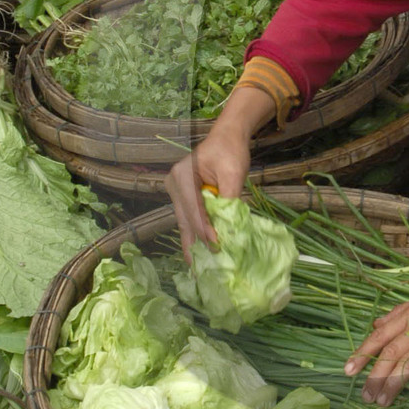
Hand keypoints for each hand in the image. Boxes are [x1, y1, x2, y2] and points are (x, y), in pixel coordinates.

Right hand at [165, 86, 272, 256]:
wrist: (227, 137)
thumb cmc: (231, 151)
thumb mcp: (234, 173)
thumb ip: (229, 200)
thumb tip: (229, 229)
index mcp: (182, 176)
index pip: (194, 209)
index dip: (205, 230)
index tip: (217, 247)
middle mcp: (174, 184)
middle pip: (185, 219)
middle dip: (194, 244)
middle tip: (200, 271)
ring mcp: (176, 191)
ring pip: (185, 222)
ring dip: (194, 243)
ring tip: (198, 268)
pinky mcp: (183, 197)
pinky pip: (189, 218)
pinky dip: (196, 234)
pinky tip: (199, 253)